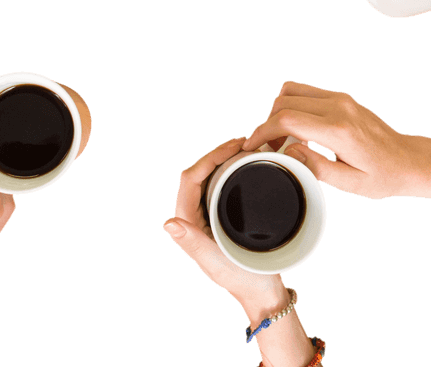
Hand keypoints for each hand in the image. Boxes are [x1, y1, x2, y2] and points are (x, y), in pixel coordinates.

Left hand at [163, 137, 285, 307]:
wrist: (261, 289)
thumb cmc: (240, 276)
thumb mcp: (215, 261)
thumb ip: (192, 243)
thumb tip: (169, 225)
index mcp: (188, 221)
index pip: (190, 179)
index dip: (209, 158)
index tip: (232, 147)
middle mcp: (195, 213)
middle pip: (201, 171)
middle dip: (219, 153)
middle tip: (244, 140)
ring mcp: (209, 211)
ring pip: (212, 175)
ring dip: (227, 158)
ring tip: (248, 146)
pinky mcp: (222, 211)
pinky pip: (224, 182)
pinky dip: (235, 168)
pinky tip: (250, 161)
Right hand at [244, 81, 409, 199]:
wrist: (408, 160)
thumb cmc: (383, 176)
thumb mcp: (350, 183)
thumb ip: (316, 168)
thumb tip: (288, 153)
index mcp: (339, 129)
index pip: (287, 119)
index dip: (262, 131)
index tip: (252, 146)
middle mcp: (339, 106)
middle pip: (283, 102)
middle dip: (267, 124)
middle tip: (269, 149)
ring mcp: (340, 98)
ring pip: (290, 91)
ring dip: (278, 113)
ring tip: (283, 139)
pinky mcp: (341, 97)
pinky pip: (304, 92)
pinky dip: (292, 107)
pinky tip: (298, 130)